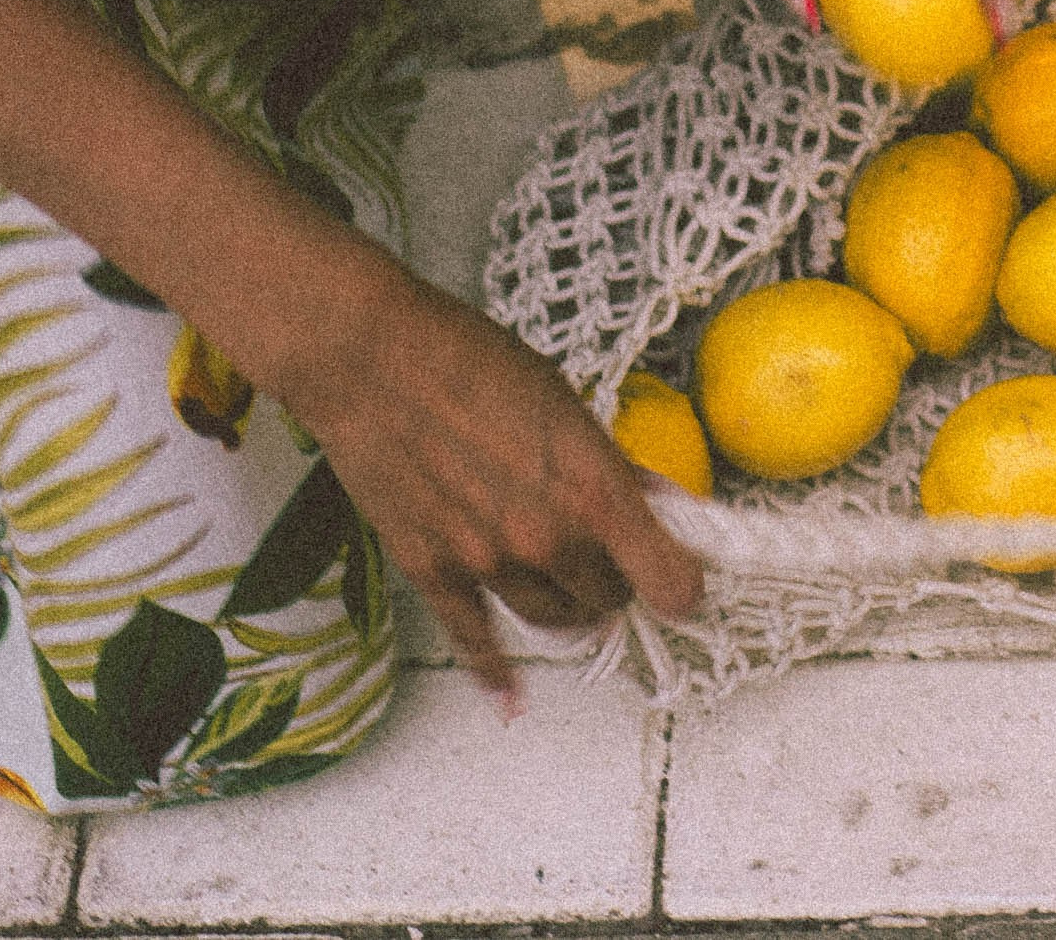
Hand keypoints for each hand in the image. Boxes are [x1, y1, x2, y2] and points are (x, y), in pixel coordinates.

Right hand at [262, 253, 704, 703]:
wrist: (370, 358)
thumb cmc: (467, 359)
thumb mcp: (566, 404)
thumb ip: (609, 466)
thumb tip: (650, 500)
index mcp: (594, 490)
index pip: (671, 580)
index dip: (683, 582)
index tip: (684, 577)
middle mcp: (547, 538)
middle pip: (610, 598)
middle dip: (616, 578)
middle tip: (609, 555)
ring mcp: (488, 562)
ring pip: (555, 621)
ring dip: (569, 607)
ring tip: (568, 584)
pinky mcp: (433, 571)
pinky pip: (473, 641)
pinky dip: (495, 675)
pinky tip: (509, 698)